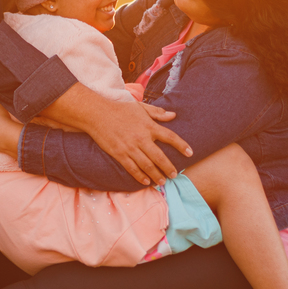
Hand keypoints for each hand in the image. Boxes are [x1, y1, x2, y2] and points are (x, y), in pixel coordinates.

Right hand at [76, 95, 192, 185]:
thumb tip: (173, 115)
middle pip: (160, 157)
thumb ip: (157, 113)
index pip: (170, 137)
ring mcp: (130, 148)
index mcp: (149, 126)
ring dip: (156, 175)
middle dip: (169, 168)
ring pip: (147, 166)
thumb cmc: (119, 108)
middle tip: (174, 175)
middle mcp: (142, 138)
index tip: (190, 153)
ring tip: (162, 181)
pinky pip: (132, 168)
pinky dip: (140, 176)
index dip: (181, 145)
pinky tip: (146, 181)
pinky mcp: (119, 154)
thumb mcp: (140, 107)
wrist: (97, 113)